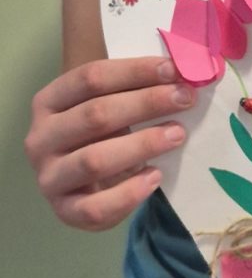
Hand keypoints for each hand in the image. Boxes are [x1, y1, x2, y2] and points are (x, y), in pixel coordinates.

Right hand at [25, 57, 195, 230]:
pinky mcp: (64, 211)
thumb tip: (181, 67)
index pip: (90, 78)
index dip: (134, 71)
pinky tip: (155, 176)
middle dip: (146, 103)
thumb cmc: (100, 133)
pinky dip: (129, 193)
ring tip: (177, 134)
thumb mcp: (107, 103)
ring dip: (142, 145)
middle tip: (184, 98)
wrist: (84, 184)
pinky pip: (96, 207)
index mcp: (48, 101)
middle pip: (96, 114)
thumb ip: (132, 85)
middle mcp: (41, 138)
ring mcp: (49, 177)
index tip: (173, 70)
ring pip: (95, 160)